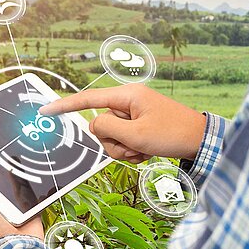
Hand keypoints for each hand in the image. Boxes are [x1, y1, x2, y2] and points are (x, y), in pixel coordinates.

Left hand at [0, 149, 42, 248]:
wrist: (13, 248)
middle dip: (1, 154)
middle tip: (8, 132)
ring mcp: (11, 202)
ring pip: (17, 177)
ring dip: (23, 165)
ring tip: (28, 143)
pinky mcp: (29, 207)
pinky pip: (36, 190)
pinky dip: (41, 181)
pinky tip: (45, 168)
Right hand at [38, 84, 205, 163]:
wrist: (202, 141)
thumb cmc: (173, 134)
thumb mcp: (136, 135)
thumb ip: (107, 129)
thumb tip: (93, 126)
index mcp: (126, 96)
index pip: (87, 99)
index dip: (64, 106)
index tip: (46, 110)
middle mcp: (127, 102)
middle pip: (101, 125)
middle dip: (114, 142)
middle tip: (135, 147)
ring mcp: (133, 114)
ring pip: (111, 137)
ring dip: (124, 149)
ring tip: (144, 150)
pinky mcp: (138, 125)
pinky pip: (122, 141)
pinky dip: (132, 151)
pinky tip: (148, 152)